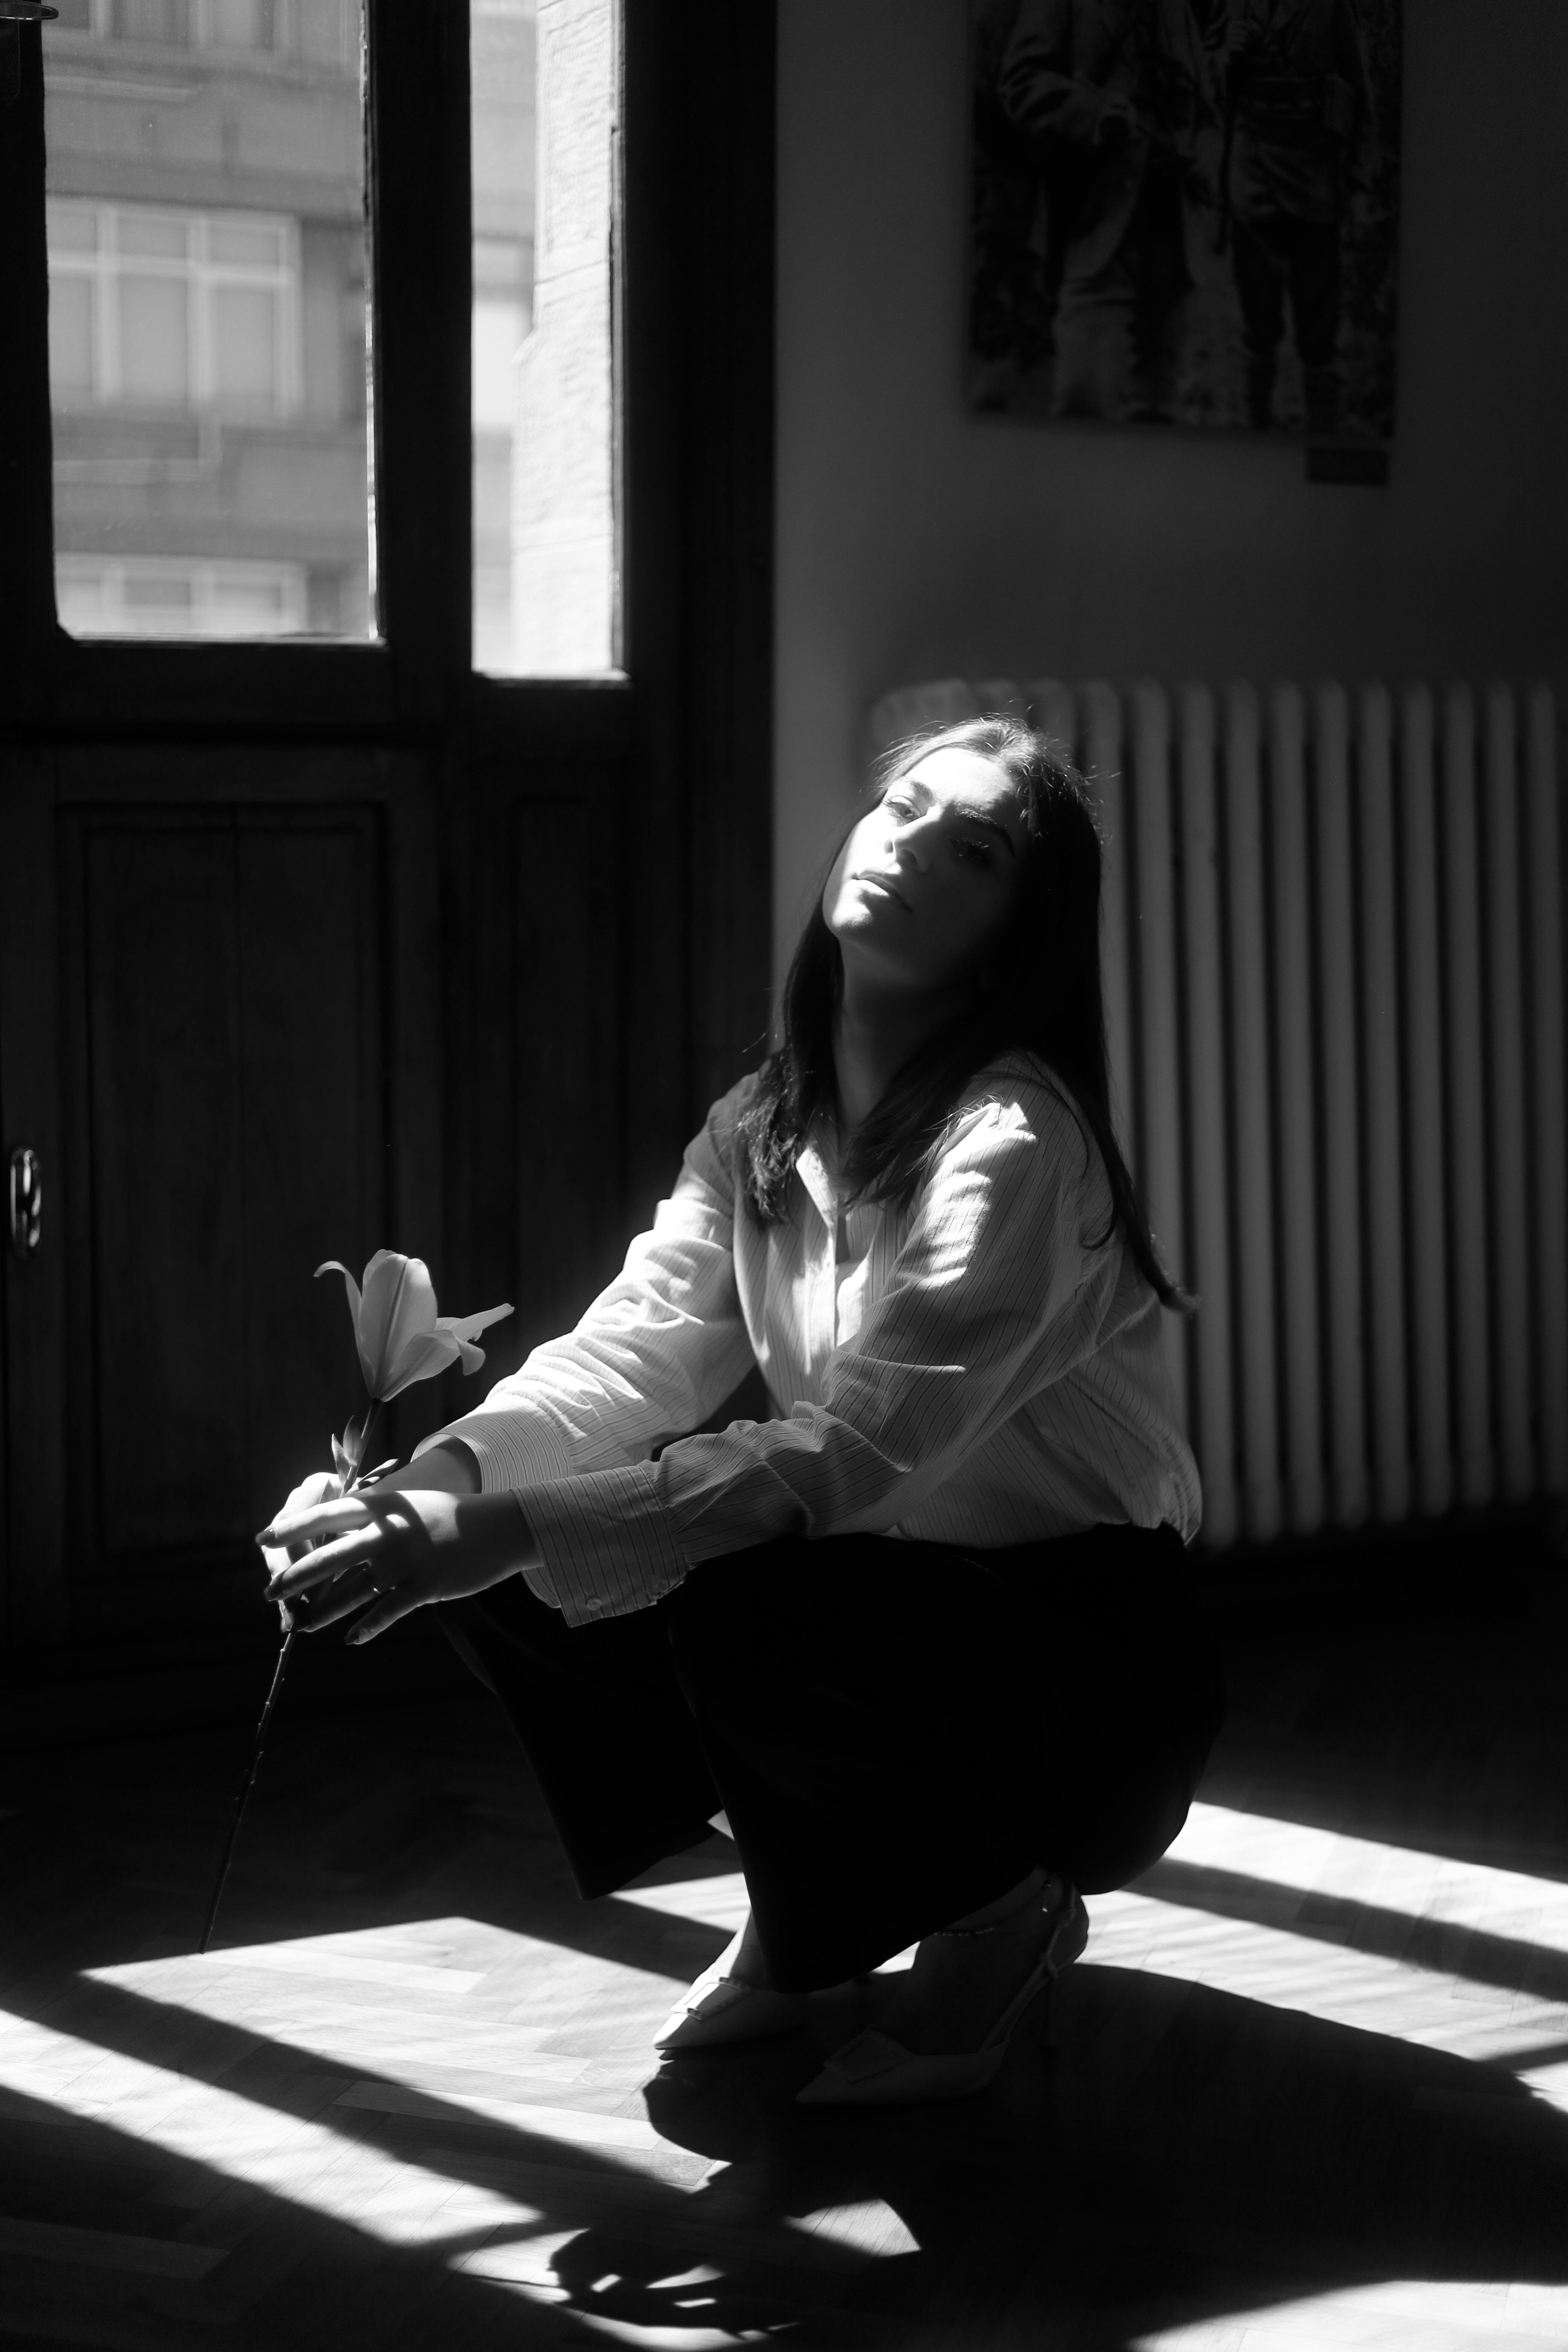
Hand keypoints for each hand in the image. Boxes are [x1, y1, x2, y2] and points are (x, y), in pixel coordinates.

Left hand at [255, 1486, 536, 1644]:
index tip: (262, 1539)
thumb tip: (339, 1540)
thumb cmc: (449, 1516)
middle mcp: (389, 1531)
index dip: (293, 1527)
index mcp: (383, 1506)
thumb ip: (375, 1521)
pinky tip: (351, 1639)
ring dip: (324, 1612)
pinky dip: (366, 1628)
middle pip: (330, 1557)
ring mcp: (405, 1560)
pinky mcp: (424, 1586)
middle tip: (269, 1594)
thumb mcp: (408, 1508)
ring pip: (352, 1592)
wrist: (499, 1527)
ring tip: (302, 1626)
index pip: (327, 1514)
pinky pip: (386, 1612)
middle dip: (295, 1578)